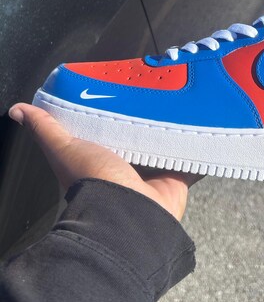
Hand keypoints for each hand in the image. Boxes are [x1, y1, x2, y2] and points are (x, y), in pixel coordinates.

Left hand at [9, 103, 200, 220]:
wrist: (127, 215)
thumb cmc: (94, 181)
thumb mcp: (65, 148)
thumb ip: (47, 129)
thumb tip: (18, 109)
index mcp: (105, 154)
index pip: (114, 125)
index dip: (121, 107)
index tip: (131, 86)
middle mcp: (130, 163)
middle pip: (144, 133)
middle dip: (153, 115)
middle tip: (165, 90)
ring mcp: (156, 171)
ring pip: (170, 144)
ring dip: (178, 129)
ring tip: (189, 103)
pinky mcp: (178, 177)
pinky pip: (192, 159)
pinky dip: (200, 148)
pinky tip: (207, 128)